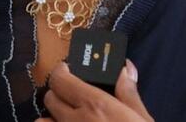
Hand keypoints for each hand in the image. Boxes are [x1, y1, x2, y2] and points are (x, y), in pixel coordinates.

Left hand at [36, 61, 151, 121]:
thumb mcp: (142, 120)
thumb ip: (129, 94)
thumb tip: (126, 70)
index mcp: (95, 105)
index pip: (60, 79)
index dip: (61, 71)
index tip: (67, 69)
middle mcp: (75, 121)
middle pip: (50, 98)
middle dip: (58, 93)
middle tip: (72, 95)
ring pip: (43, 121)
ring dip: (51, 117)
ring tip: (67, 119)